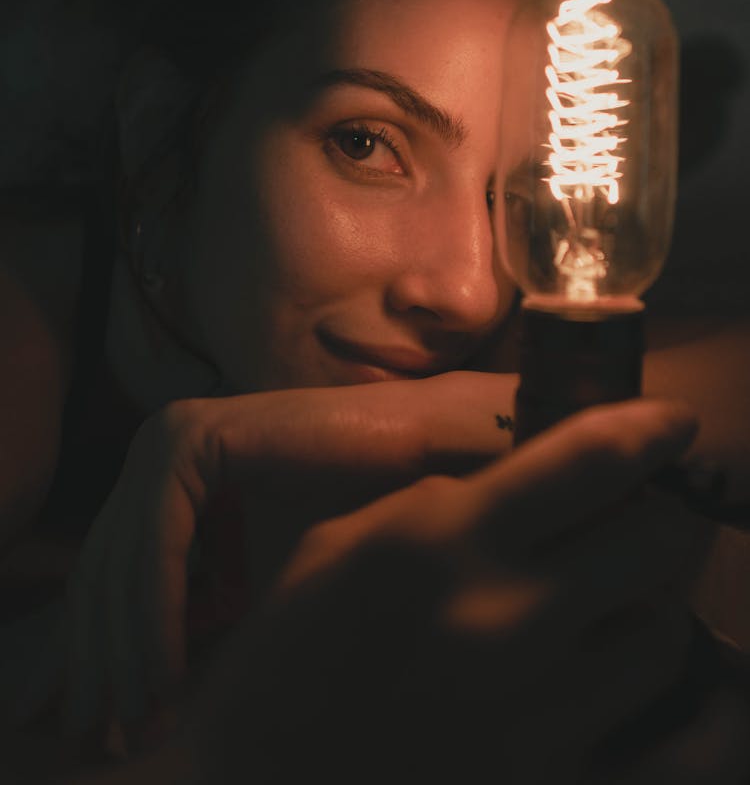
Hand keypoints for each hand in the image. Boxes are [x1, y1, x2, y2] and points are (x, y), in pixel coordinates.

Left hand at [5, 371, 515, 738]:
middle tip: (103, 738)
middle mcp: (156, 447)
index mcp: (165, 473)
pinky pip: (157, 545)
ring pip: (121, 563)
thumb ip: (194, 618)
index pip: (107, 572)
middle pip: (102, 570)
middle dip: (97, 663)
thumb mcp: (247, 582)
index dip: (94, 654)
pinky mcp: (192, 441)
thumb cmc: (342, 519)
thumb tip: (140, 695)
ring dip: (124, 652)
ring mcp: (168, 438)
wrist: (407, 456)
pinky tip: (164, 676)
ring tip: (136, 722)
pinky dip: (157, 617)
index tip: (95, 726)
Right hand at [183, 397, 710, 784]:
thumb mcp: (344, 544)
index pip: (590, 460)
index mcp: (443, 542)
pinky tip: (620, 673)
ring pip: (663, 632)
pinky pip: (652, 729)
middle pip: (654, 540)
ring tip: (609, 598)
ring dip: (648, 601)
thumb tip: (535, 481)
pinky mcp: (549, 783)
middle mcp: (505, 621)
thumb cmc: (285, 656)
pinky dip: (650, 687)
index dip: (650, 428)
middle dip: (655, 515)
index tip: (675, 424)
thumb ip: (444, 507)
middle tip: (633, 515)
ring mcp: (535, 714)